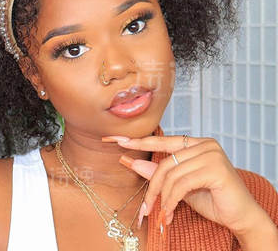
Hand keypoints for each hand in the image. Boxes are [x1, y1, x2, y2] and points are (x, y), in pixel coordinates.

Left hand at [101, 134, 269, 237]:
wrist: (241, 218)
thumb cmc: (213, 199)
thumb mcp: (180, 186)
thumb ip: (158, 173)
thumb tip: (131, 162)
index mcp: (195, 143)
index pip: (161, 141)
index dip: (137, 141)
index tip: (115, 140)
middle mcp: (204, 143)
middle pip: (164, 161)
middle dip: (151, 186)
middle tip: (144, 207)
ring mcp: (211, 153)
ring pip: (171, 173)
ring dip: (162, 198)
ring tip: (160, 215)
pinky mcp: (215, 168)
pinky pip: (181, 184)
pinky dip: (172, 201)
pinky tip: (170, 214)